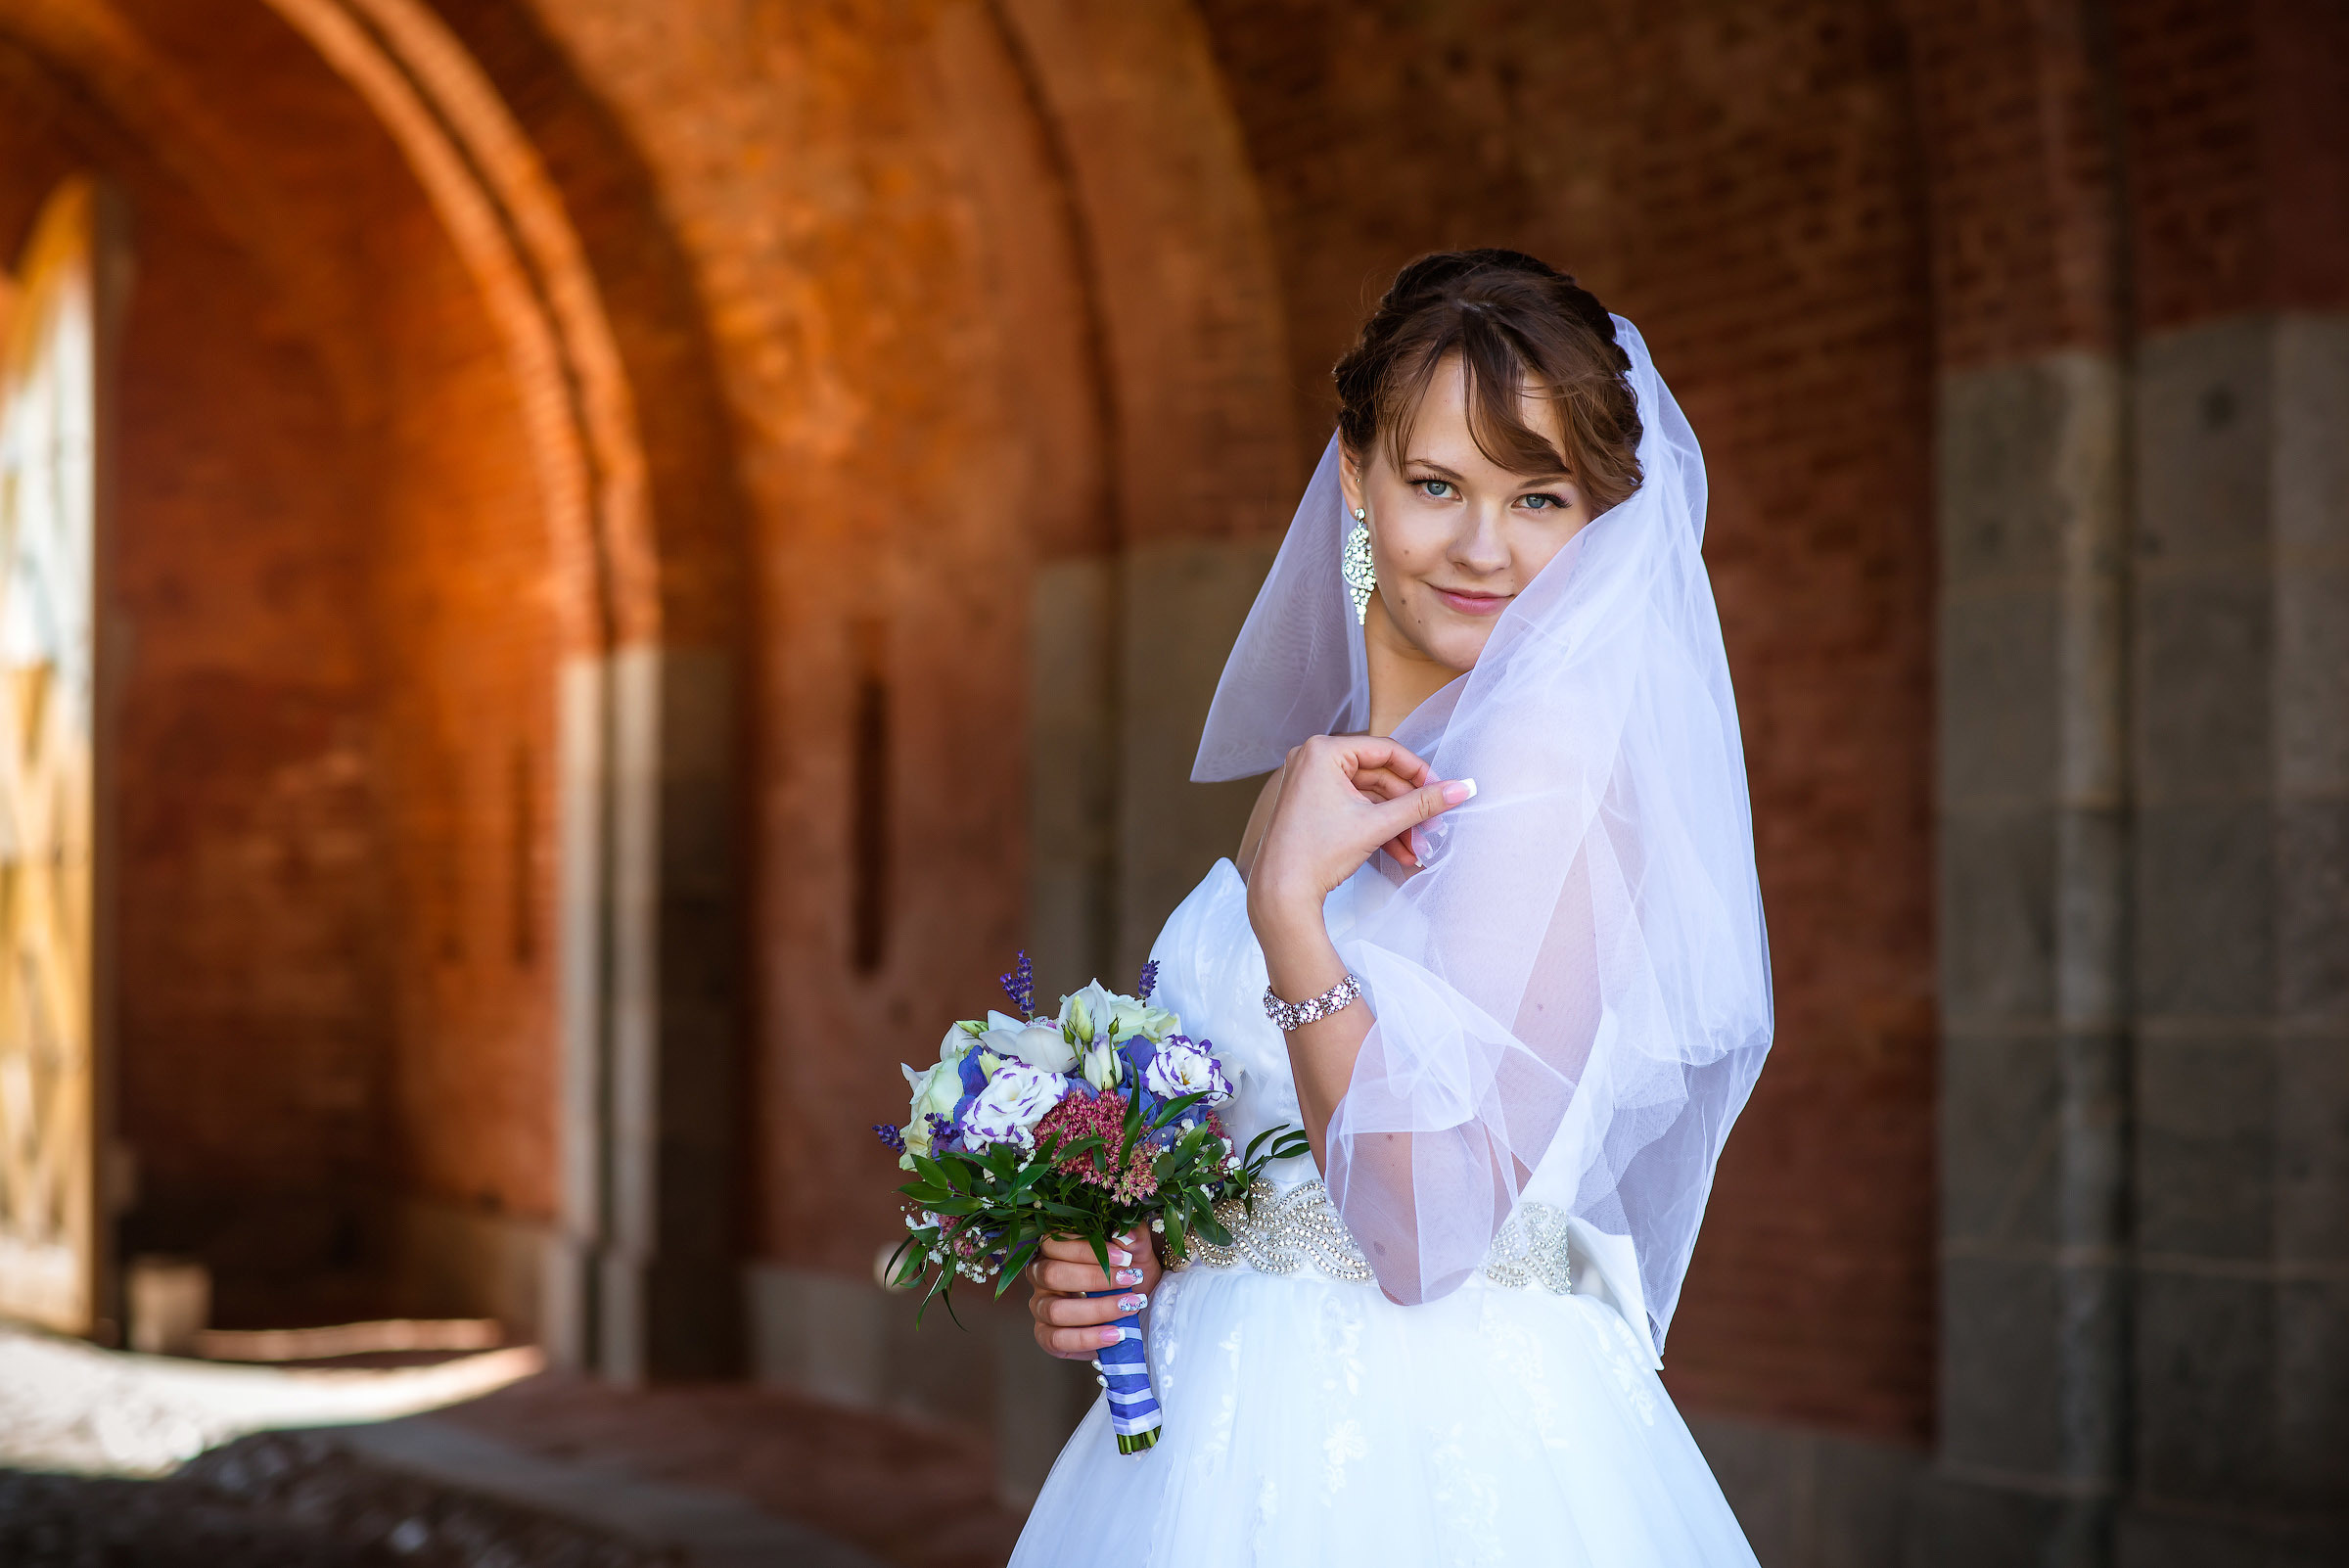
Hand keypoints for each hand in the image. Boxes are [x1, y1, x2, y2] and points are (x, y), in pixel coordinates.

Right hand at [1026, 1229, 1162, 1360]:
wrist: (1133, 1310)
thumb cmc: (1129, 1276)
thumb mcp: (1138, 1255)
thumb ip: (1135, 1239)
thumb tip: (1125, 1235)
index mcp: (1053, 1249)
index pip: (1057, 1243)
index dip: (1090, 1250)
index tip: (1125, 1258)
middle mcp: (1040, 1276)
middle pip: (1052, 1274)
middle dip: (1095, 1278)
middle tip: (1130, 1281)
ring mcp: (1040, 1306)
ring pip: (1056, 1310)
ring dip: (1097, 1309)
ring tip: (1129, 1307)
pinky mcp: (1045, 1336)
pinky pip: (1057, 1339)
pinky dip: (1089, 1338)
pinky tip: (1116, 1334)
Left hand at [1248, 734, 1474, 928]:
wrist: (1281, 892)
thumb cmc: (1316, 853)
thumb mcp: (1376, 825)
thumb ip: (1421, 804)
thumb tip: (1460, 789)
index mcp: (1323, 751)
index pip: (1385, 751)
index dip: (1419, 772)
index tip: (1442, 790)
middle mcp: (1313, 759)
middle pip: (1378, 775)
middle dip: (1407, 806)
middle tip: (1433, 825)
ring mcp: (1311, 782)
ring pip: (1369, 796)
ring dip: (1396, 822)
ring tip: (1418, 847)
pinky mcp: (1313, 805)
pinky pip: (1355, 808)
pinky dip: (1377, 827)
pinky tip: (1401, 852)